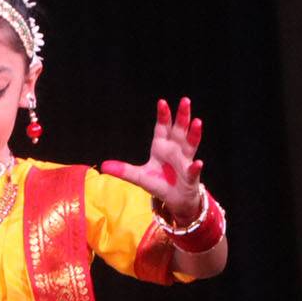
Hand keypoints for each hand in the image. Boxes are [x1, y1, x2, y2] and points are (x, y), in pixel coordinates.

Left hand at [102, 97, 204, 220]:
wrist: (174, 199)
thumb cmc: (158, 183)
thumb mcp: (138, 176)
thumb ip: (123, 170)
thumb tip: (103, 166)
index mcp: (161, 146)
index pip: (162, 127)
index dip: (163, 115)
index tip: (162, 102)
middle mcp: (175, 150)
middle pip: (179, 130)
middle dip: (182, 116)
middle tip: (185, 101)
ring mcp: (184, 161)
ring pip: (191, 144)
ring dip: (194, 134)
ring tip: (197, 122)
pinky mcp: (190, 175)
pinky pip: (193, 170)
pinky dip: (195, 167)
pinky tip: (198, 163)